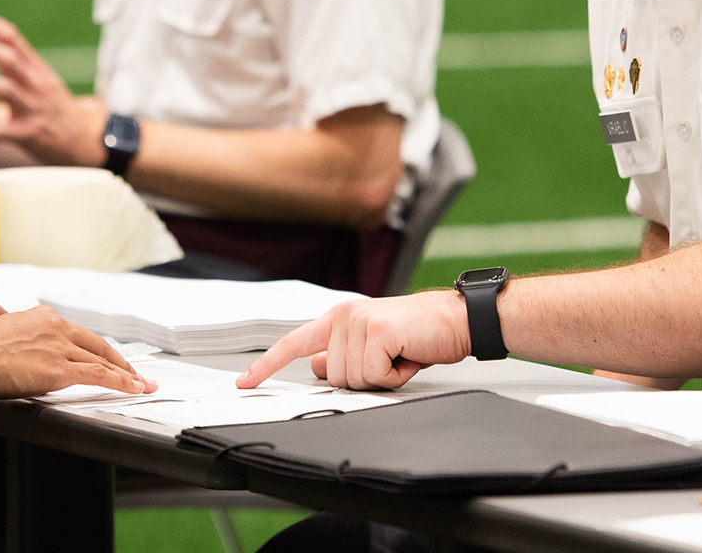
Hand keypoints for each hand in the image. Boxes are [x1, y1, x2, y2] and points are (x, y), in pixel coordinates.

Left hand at [0, 6, 104, 165]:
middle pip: (10, 60)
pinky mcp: (28, 134)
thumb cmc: (58, 109)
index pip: (12, 38)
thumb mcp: (44, 81)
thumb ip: (21, 65)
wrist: (85, 140)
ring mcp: (33, 109)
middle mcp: (36, 85)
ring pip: (5, 90)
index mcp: (37, 69)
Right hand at [0, 307, 156, 398]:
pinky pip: (99, 375)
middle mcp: (56, 327)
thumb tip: (30, 358)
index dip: (97, 349)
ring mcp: (59, 347)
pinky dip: (121, 381)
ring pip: (102, 360)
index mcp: (42, 317)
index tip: (107, 357)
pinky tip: (133, 388)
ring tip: (141, 384)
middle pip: (97, 344)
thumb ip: (26, 342)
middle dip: (120, 360)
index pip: (79, 335)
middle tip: (135, 372)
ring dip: (126, 374)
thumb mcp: (5, 335)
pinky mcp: (59, 369)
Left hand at [236, 290, 470, 391]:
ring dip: (382, 377)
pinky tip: (407, 356)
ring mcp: (358, 322)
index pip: (294, 343)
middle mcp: (343, 317)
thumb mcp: (374, 347)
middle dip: (366, 378)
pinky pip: (374, 376)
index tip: (245, 383)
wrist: (456, 320)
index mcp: (338, 319)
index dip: (267, 365)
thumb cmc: (419, 335)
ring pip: (352, 380)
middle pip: (333, 377)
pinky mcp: (376, 331)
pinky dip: (395, 376)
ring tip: (401, 355)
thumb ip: (343, 356)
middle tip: (391, 359)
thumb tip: (318, 368)